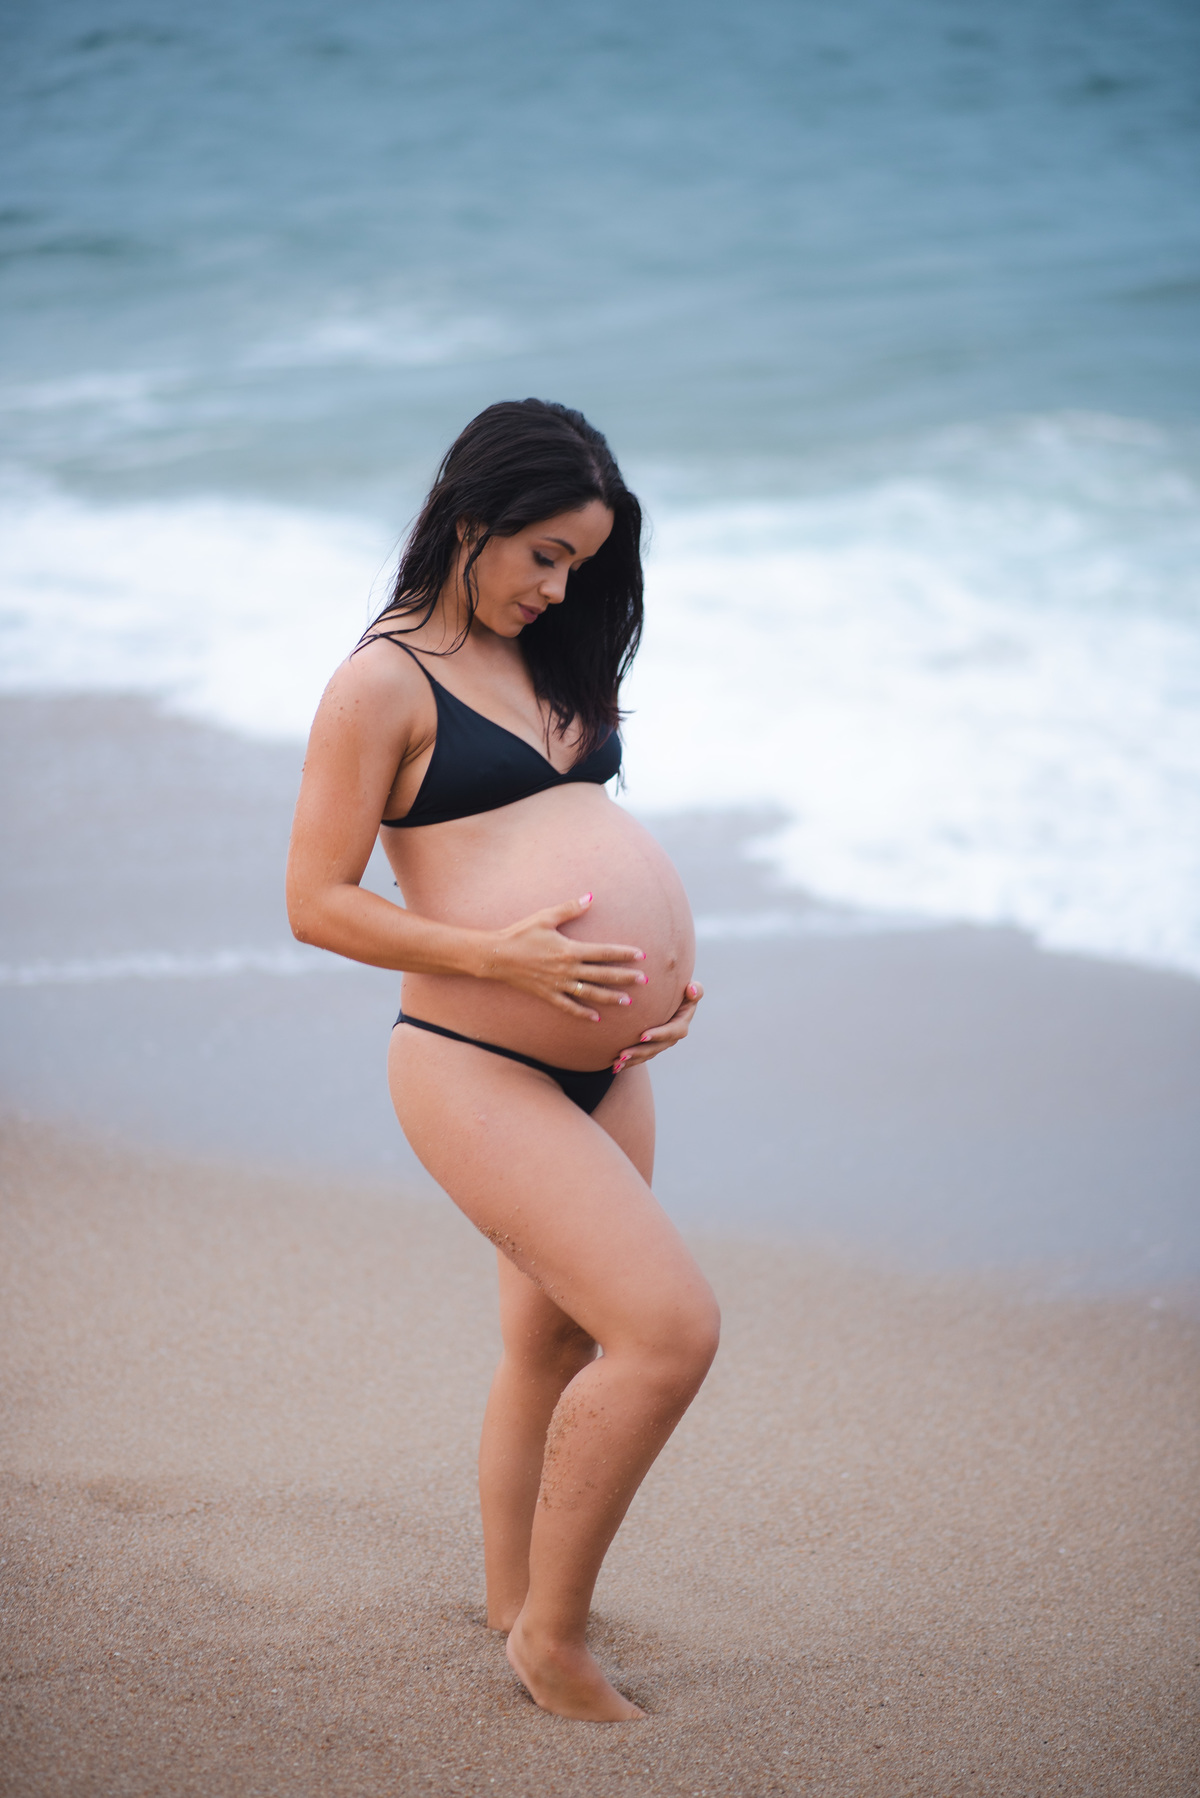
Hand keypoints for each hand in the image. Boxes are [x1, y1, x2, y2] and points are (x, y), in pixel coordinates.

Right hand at [486, 894, 647, 1020]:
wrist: (496, 956)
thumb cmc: (520, 933)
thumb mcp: (545, 917)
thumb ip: (570, 908)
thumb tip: (590, 897)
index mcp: (570, 949)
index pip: (604, 952)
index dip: (623, 954)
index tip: (640, 956)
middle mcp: (567, 969)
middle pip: (602, 974)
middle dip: (625, 978)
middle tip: (643, 980)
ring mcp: (558, 984)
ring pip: (590, 994)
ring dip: (610, 998)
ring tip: (627, 1001)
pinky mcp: (547, 994)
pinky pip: (569, 1006)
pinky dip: (583, 1013)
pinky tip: (596, 1018)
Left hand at [611, 980, 702, 1073]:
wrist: (668, 997)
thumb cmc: (680, 989)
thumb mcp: (691, 989)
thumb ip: (695, 989)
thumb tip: (691, 990)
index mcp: (681, 1023)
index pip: (672, 1031)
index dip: (659, 1035)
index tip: (642, 1036)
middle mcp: (671, 1037)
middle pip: (656, 1048)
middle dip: (639, 1052)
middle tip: (623, 1053)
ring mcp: (660, 1044)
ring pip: (646, 1055)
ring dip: (631, 1060)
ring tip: (616, 1062)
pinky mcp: (650, 1046)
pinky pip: (639, 1057)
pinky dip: (628, 1063)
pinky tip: (613, 1066)